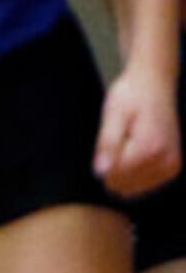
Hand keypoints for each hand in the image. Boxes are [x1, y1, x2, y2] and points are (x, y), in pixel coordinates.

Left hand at [97, 69, 181, 198]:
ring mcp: (172, 167)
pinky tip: (133, 153)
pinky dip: (133, 173)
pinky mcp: (172, 168)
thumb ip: (107, 145)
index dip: (104, 160)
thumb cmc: (131, 96)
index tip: (112, 136)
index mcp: (150, 148)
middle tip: (121, 138)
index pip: (114, 174)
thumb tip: (100, 173)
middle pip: (124, 184)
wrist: (155, 84)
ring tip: (129, 143)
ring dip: (123, 170)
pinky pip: (144, 184)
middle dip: (113, 166)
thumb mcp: (112, 116)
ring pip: (133, 187)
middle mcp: (166, 162)